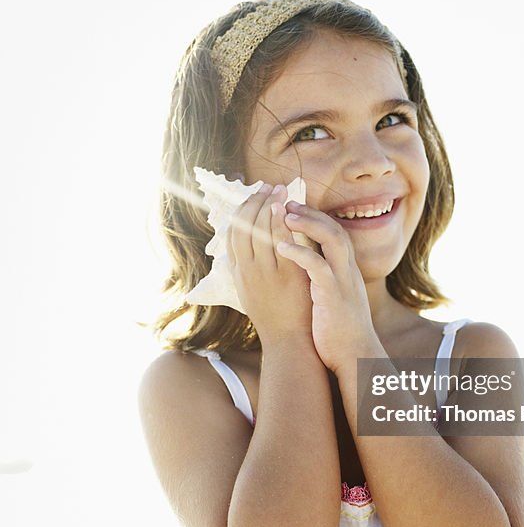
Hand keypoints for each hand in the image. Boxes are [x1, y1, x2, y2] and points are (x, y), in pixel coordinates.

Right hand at [228, 184, 313, 344]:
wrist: (288, 340)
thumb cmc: (274, 315)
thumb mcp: (251, 290)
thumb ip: (248, 268)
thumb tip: (245, 247)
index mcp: (238, 273)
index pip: (232, 233)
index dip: (242, 210)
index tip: (253, 195)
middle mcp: (247, 271)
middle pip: (243, 227)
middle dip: (254, 202)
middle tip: (268, 187)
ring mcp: (265, 273)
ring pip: (259, 230)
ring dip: (268, 206)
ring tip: (279, 190)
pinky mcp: (284, 276)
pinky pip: (279, 242)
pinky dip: (280, 222)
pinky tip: (287, 208)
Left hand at [275, 202, 377, 373]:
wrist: (354, 355)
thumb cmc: (338, 329)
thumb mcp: (332, 297)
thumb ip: (323, 278)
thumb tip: (304, 267)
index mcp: (345, 269)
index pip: (332, 231)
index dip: (313, 216)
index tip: (291, 207)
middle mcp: (347, 270)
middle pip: (334, 228)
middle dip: (310, 212)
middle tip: (285, 201)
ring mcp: (343, 281)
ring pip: (332, 239)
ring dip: (308, 224)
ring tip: (284, 214)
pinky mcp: (334, 295)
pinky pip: (319, 267)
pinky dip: (300, 254)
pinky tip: (281, 247)